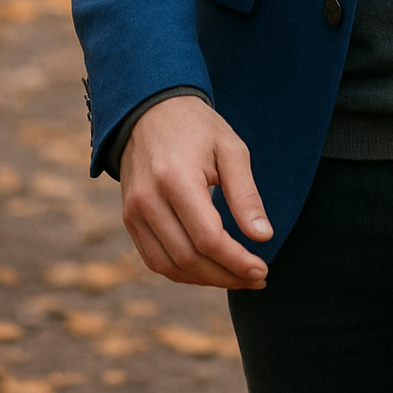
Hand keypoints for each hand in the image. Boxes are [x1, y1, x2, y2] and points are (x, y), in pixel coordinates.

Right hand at [120, 95, 272, 289]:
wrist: (151, 112)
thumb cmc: (198, 128)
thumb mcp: (230, 150)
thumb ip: (245, 195)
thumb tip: (263, 237)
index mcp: (177, 179)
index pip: (208, 238)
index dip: (237, 261)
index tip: (263, 269)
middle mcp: (149, 200)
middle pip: (189, 258)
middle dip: (226, 275)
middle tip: (257, 277)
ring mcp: (134, 213)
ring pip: (170, 267)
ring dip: (206, 280)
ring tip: (237, 277)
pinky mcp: (129, 220)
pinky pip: (155, 260)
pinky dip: (183, 272)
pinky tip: (210, 268)